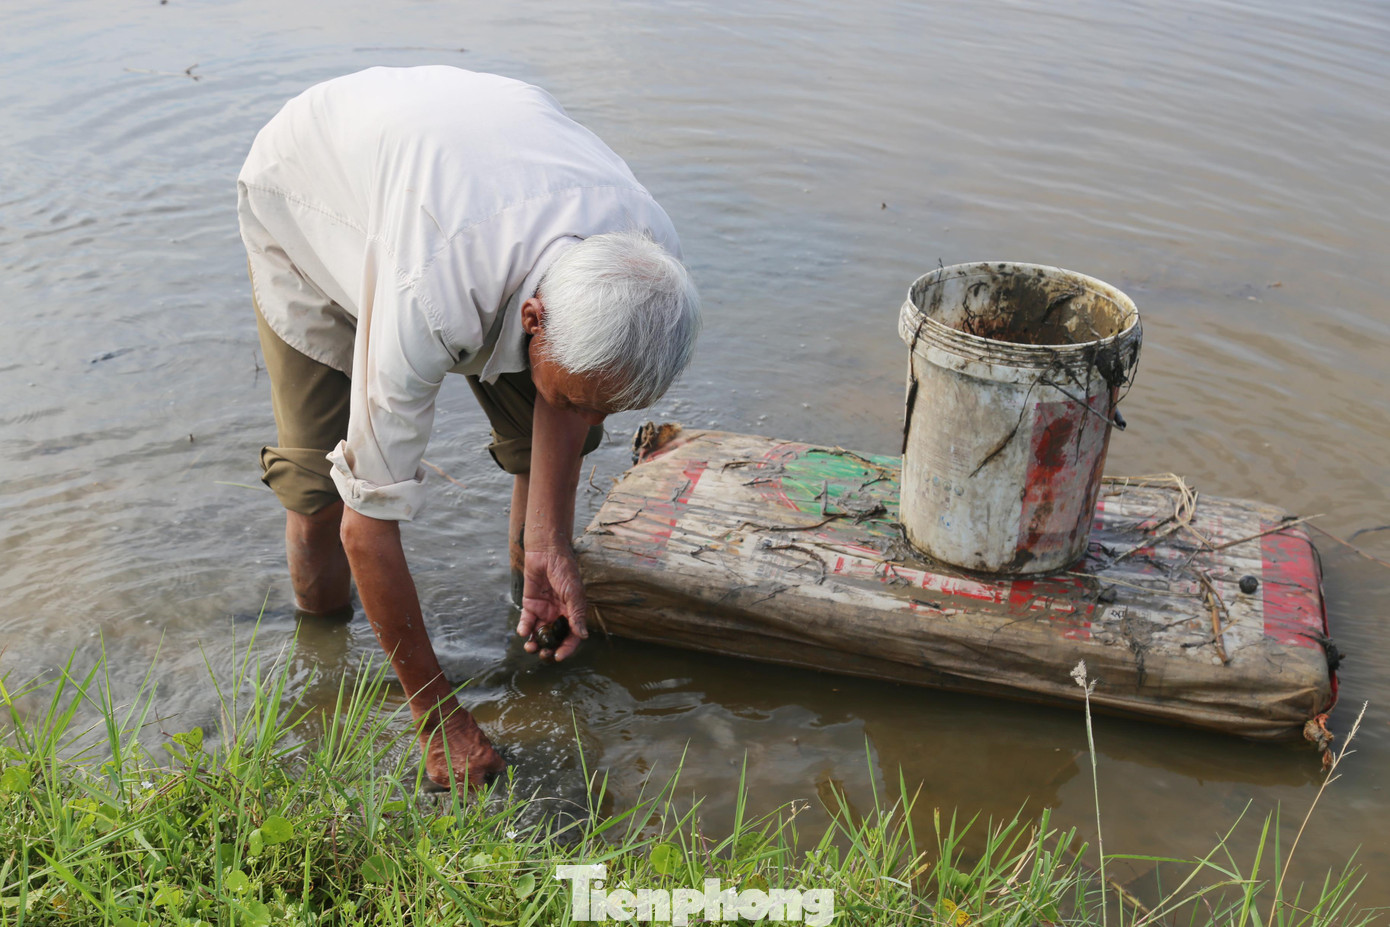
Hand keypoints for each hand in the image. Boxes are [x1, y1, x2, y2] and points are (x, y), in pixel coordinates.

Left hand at [515, 546, 589, 661]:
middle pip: (555, 638)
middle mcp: (559, 614)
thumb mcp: (574, 592)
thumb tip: (583, 635)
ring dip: (535, 643)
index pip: (572, 636)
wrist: (546, 552)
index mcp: (573, 612)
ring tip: (530, 647)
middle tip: (543, 654)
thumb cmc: (565, 570)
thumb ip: (576, 614)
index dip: (567, 648)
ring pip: (540, 633)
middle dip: (549, 648)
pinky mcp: (531, 605)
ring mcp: (544, 610)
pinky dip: (525, 629)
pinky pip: (527, 622)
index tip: (558, 656)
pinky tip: (523, 632)